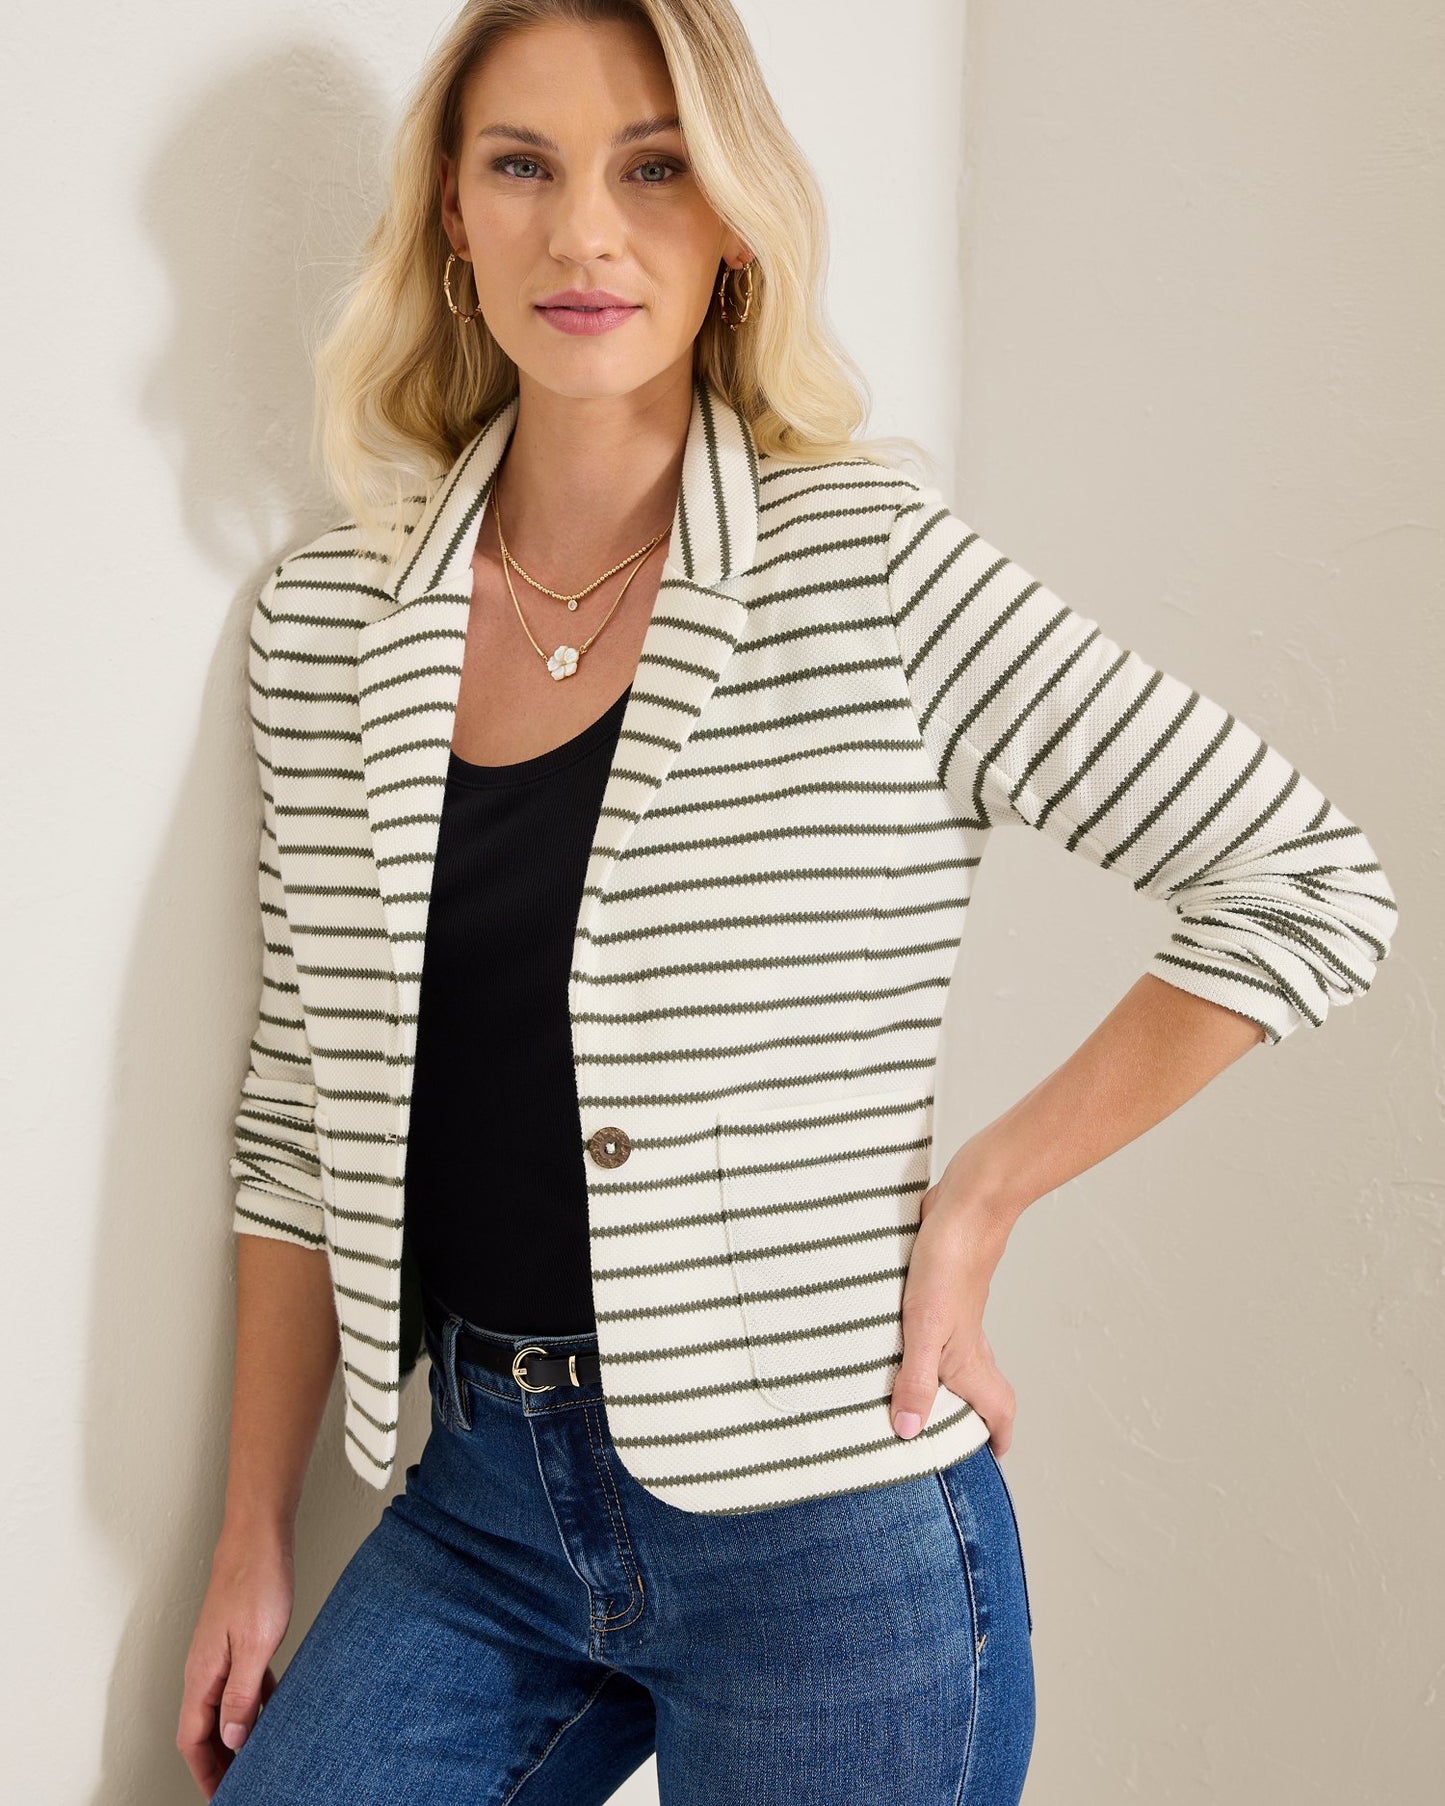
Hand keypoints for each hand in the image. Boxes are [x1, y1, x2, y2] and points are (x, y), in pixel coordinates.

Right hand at [176, 1526, 294, 1797]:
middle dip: (219, 1761)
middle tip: (243, 1784)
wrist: (257, 1534)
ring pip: (222, 1708)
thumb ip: (241, 1693)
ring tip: (258, 1757)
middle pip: (204, 1729)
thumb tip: (232, 1736)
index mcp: (201, 1674)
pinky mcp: (236, 1639)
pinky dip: (252, 1704)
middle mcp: (204, 1668)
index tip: (224, 1795)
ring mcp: (219, 1653)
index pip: (193, 1739)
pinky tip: (272, 1709)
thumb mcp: (256, 1644)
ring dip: (236, 1735)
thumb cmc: (256, 1579)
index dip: (206, 1772)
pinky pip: (240, 1684)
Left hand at [890, 1156, 1021, 1454]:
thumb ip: (916, 1379)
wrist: (966, 1206)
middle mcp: (969, 1346)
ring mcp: (956, 1319)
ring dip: (936, 1383)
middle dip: (960, 1420)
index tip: (981, 1464)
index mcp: (972, 1363)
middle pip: (977, 1394)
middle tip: (929, 1441)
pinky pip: (933, 1332)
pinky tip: (888, 1342)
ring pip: (954, 1362)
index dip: (994, 1442)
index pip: (998, 1414)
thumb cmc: (951, 1264)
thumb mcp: (924, 1329)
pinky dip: (918, 1347)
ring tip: (899, 1400)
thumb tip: (909, 1432)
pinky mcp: (939, 1294)